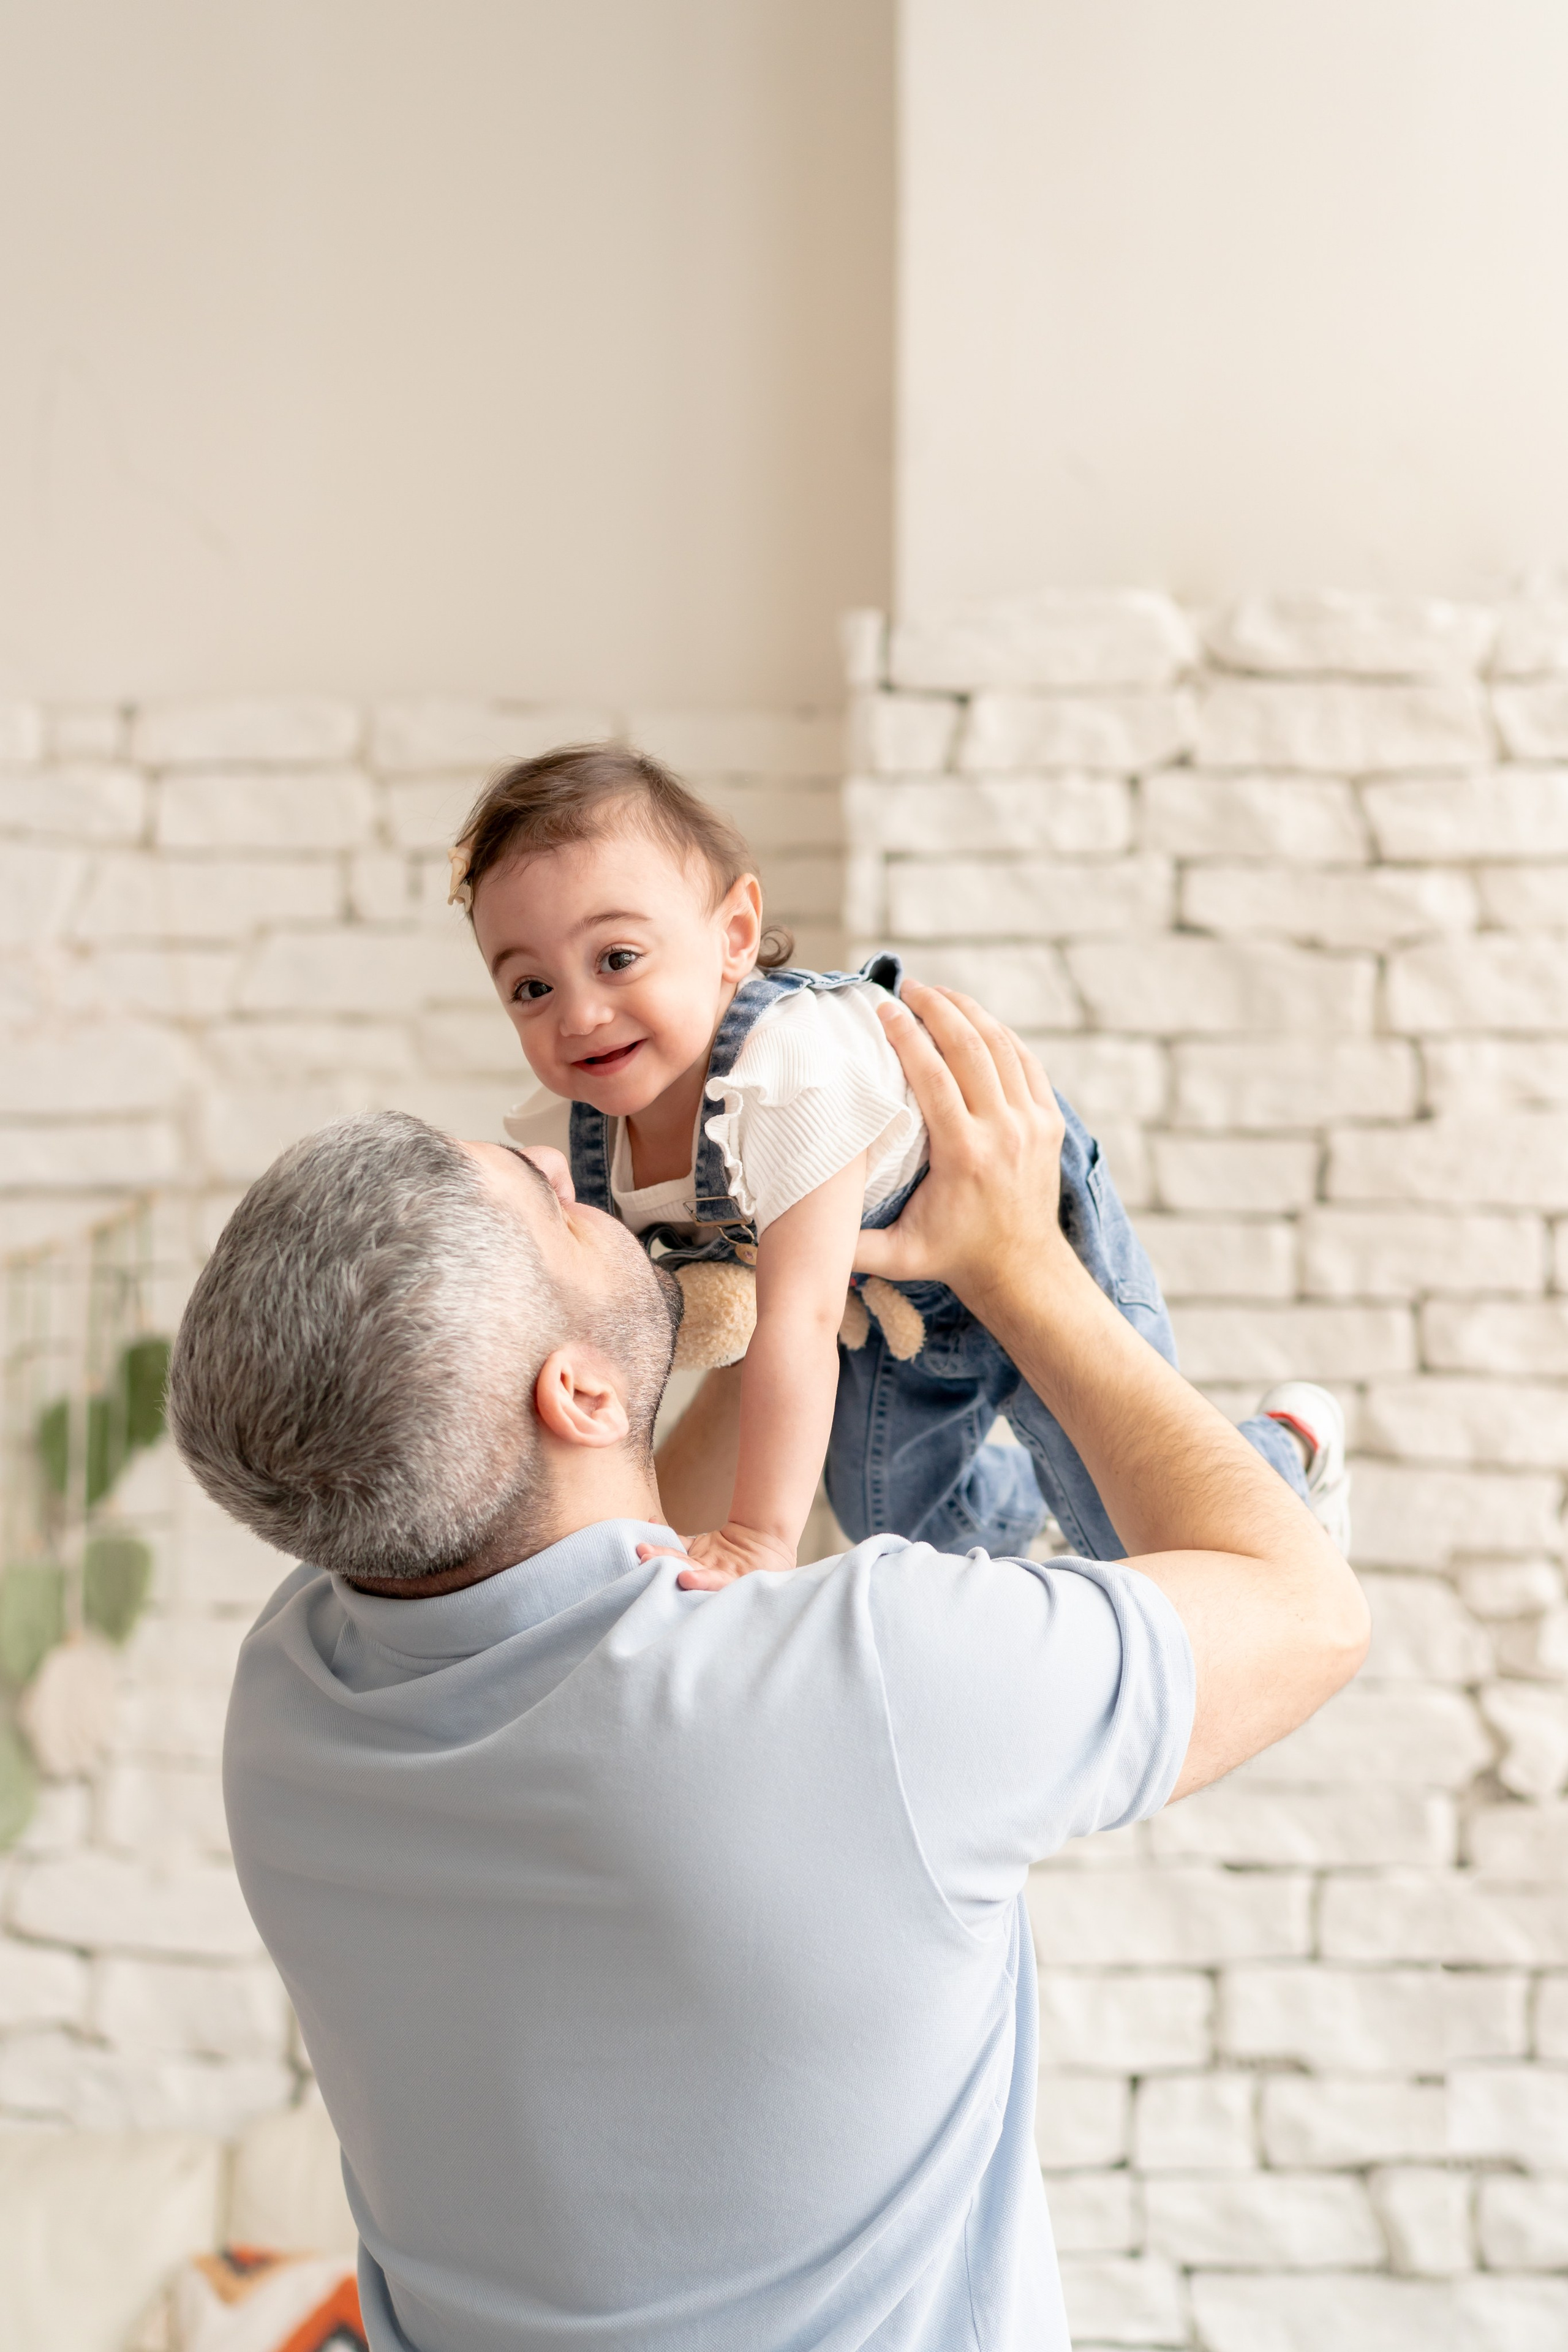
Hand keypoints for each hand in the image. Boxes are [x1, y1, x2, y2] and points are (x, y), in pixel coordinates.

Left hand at [637, 1521, 796, 1591]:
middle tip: (645, 1559)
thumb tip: (754, 1571)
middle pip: (687, 1570)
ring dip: (659, 1552)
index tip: (684, 1578)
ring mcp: (702, 1565)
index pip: (714, 1583)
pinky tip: (651, 1521)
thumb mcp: (770, 1569)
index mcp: (730, 1583)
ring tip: (641, 1548)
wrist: (769, 1543)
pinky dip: (664, 1534)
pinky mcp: (697, 1551)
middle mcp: (712, 1576)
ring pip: (678, 1559)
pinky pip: (679, 1543)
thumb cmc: (771, 1565)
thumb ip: (755, 1574)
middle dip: (665, 1566)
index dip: (700, 1581)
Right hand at [852, 982, 1069, 1316]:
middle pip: (971, 1047)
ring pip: (1002, 1047)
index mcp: (965, 1155)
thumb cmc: (952, 1257)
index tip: (884, 1008)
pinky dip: (1000, 1035)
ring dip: (970, 1012)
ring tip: (938, 994)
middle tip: (909, 987)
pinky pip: (1026, 1062)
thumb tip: (793, 1230)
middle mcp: (1004, 1131)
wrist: (1021, 1268)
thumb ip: (848, 1244)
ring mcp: (1033, 1123)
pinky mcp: (1049, 1122)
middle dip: (938, 1008)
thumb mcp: (898, 1256)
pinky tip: (975, 1020)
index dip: (907, 1036)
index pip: (934, 1076)